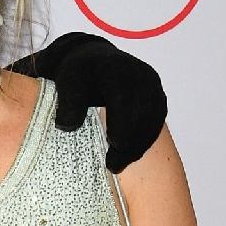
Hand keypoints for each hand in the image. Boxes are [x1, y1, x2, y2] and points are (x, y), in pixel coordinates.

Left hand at [27, 31, 166, 172]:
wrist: (95, 61)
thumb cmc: (79, 75)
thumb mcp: (67, 83)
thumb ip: (67, 102)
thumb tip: (68, 125)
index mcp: (116, 69)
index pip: (124, 100)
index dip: (121, 127)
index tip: (112, 146)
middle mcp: (140, 74)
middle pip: (142, 114)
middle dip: (129, 142)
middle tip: (112, 165)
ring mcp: (153, 86)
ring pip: (152, 121)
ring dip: (137, 146)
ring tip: (118, 164)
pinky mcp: (159, 97)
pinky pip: (156, 123)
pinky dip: (144, 141)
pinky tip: (129, 154)